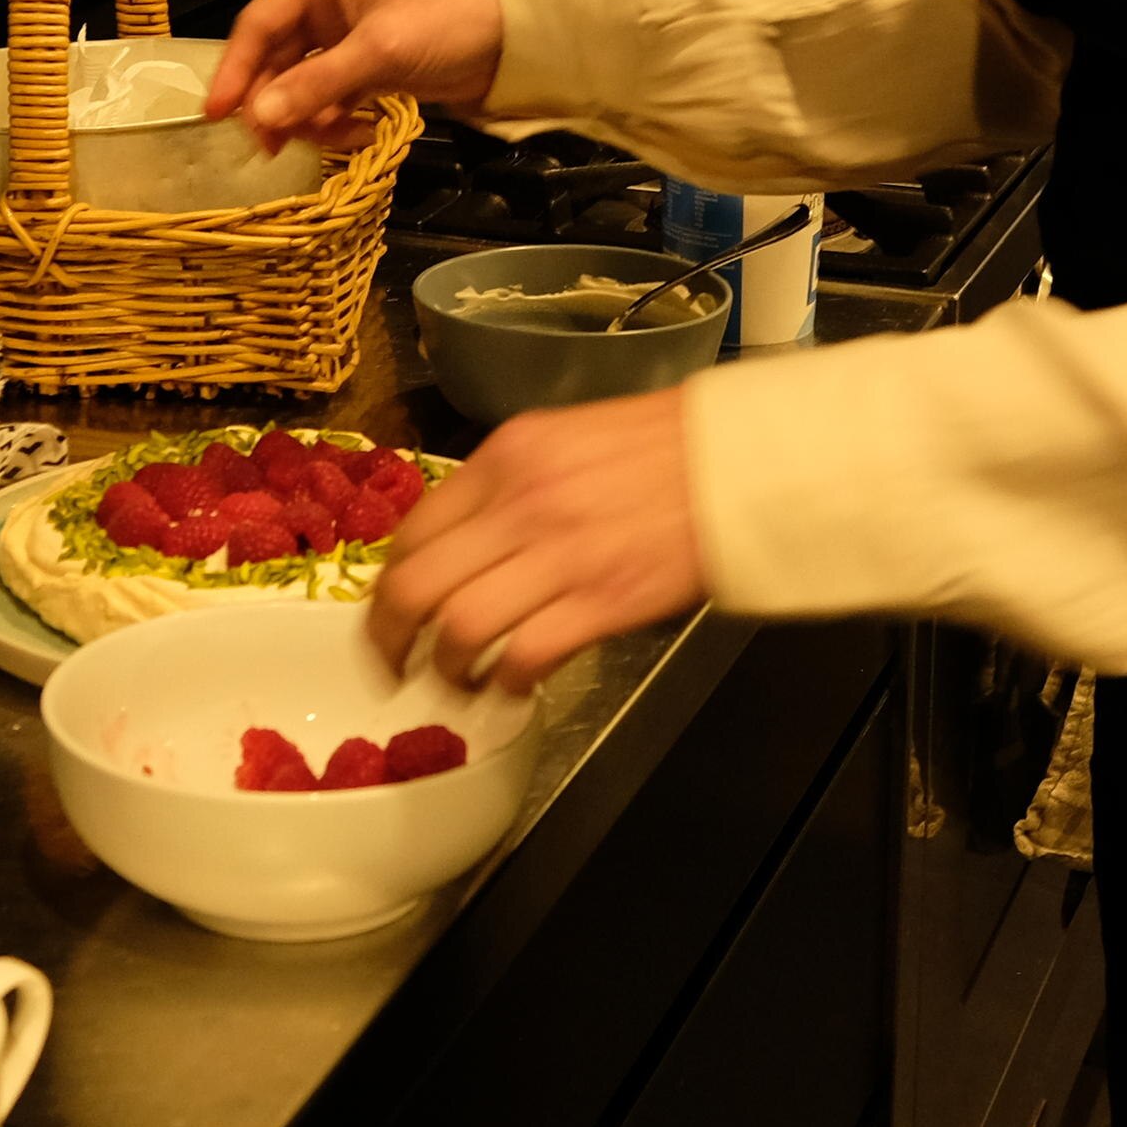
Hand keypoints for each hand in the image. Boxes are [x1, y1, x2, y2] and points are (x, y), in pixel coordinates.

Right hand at [206, 0, 502, 147]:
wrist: (516, 40)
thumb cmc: (449, 23)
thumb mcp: (379, 52)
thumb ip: (316, 85)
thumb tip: (260, 117)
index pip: (260, 21)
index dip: (236, 68)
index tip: (217, 112)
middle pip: (278, 55)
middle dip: (273, 99)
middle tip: (267, 144)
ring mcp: (349, 31)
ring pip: (303, 79)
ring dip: (304, 114)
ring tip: (315, 142)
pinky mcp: (370, 62)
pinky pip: (332, 93)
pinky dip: (334, 116)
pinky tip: (351, 132)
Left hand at [367, 395, 705, 695]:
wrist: (738, 459)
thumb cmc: (661, 449)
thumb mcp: (562, 440)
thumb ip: (507, 487)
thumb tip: (462, 549)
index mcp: (504, 458)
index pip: (412, 533)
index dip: (388, 589)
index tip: (390, 618)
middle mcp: (519, 502)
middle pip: (415, 586)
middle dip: (390, 641)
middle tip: (396, 668)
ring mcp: (561, 553)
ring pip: (460, 627)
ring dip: (447, 670)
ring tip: (458, 684)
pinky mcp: (604, 599)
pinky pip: (526, 654)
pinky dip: (508, 681)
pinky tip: (514, 686)